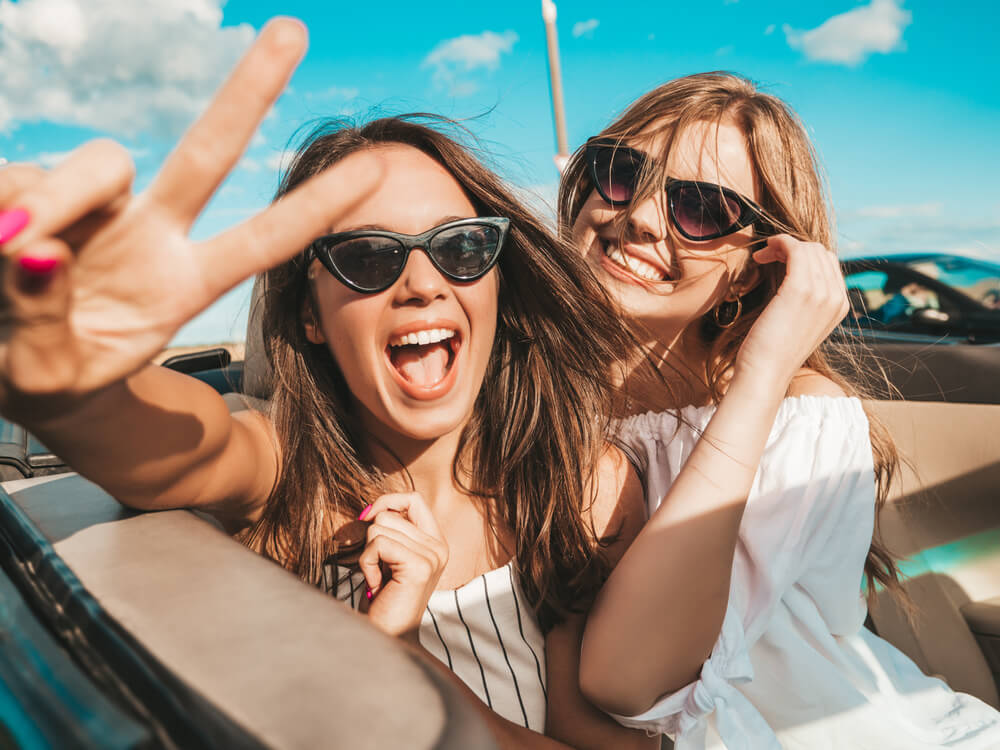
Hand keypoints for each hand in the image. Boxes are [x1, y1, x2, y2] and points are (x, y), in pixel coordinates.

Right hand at [0, 18, 381, 423]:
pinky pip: (20, 178)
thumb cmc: (47, 376)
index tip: (377, 169)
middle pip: (209, 153)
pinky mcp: (36, 190)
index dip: (316, 207)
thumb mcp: (45, 375)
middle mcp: (151, 235)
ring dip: (60, 197)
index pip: (262, 241)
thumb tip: (37, 250)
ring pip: (100, 164)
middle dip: (250, 92)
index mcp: (182, 286)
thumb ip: (42, 321)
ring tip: (12, 251)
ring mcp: (99, 209)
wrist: (5, 368)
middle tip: (295, 30)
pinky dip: (5, 202)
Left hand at [358, 493, 448, 640]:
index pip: (414, 498)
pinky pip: (378, 544)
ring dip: (368, 555)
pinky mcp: (420, 566)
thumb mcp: (391, 558)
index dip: (387, 501)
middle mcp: (439, 547)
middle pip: (389, 514)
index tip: (368, 518)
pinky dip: (367, 564)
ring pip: (379, 528)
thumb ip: (392, 531)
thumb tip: (372, 509)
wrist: (388, 636)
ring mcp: (432, 556)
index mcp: (436, 542)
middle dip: (371, 540)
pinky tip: (377, 585)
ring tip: (378, 578)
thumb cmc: (383, 599)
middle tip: (378, 568)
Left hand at [734, 235, 848, 385]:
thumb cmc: (772, 352)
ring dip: (783, 245)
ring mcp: (821, 293)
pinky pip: (795, 250)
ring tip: (762, 257)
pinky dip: (779, 243)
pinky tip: (762, 254)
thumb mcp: (797, 323)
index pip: (828, 264)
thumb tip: (792, 281)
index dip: (803, 256)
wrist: (764, 374)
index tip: (777, 261)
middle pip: (820, 252)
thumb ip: (804, 302)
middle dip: (793, 248)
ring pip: (808, 248)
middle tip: (767, 257)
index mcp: (839, 306)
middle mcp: (836, 298)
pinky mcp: (800, 290)